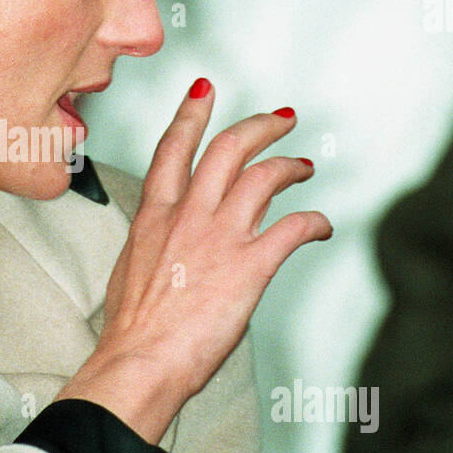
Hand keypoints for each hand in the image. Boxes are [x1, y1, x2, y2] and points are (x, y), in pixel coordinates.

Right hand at [55, 80, 332, 443]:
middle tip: (280, 118)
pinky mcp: (251, 265)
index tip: (204, 91)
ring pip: (264, 175)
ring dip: (291, 165)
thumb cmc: (131, 330)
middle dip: (261, 125)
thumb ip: (156, 246)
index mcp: (154, 215)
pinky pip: (294, 227)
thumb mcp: (131, 270)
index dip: (192, 113)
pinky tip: (321, 225)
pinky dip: (315, 221)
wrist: (139, 360)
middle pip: (229, 147)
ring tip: (304, 166)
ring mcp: (221, 236)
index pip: (174, 147)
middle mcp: (189, 214)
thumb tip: (170, 249)